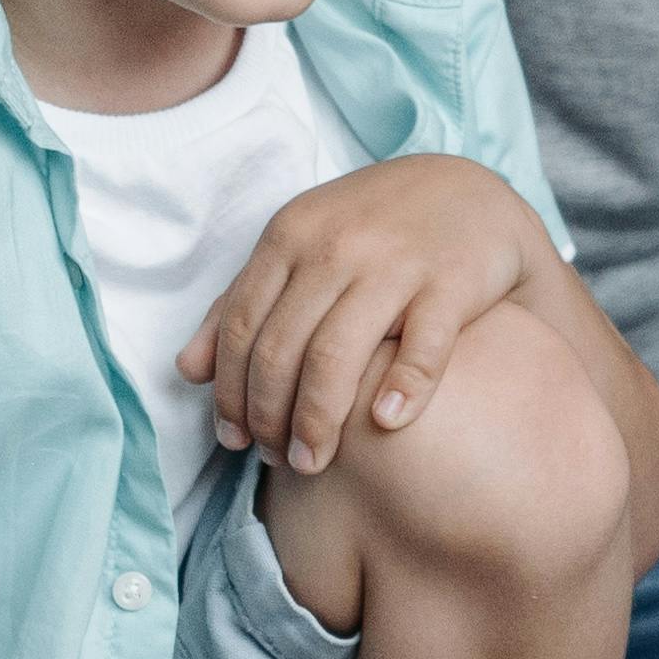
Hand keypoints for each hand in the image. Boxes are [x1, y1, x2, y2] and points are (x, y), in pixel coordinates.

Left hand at [178, 156, 544, 474]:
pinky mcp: (452, 283)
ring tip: (313, 463)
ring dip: (318, 420)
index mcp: (290, 236)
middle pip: (282, 348)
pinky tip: (386, 423)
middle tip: (277, 460)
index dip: (230, 392)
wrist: (472, 195)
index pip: (241, 327)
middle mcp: (336, 247)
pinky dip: (404, 387)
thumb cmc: (374, 232)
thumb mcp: (300, 249)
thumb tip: (187, 371)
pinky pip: (423, 344)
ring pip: (338, 354)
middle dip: (270, 416)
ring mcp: (395, 264)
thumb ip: (243, 302)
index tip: (233, 440)